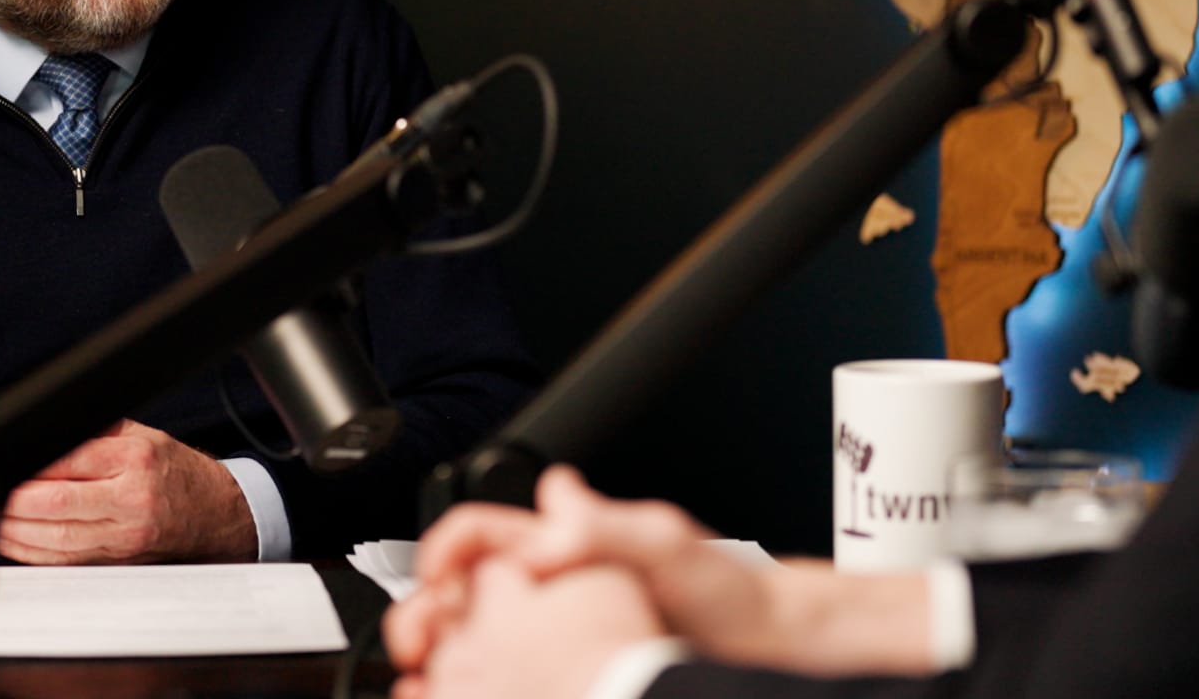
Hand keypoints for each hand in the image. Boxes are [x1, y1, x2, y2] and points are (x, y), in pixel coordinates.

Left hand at [0, 420, 256, 563]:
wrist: (215, 511)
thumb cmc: (176, 472)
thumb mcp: (144, 436)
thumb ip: (98, 433)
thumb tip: (47, 432)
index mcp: (136, 458)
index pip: (69, 462)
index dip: (29, 468)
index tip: (4, 467)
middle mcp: (131, 498)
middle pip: (58, 504)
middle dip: (13, 503)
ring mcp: (126, 533)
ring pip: (58, 539)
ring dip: (16, 531)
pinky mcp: (120, 558)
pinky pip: (68, 560)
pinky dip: (35, 554)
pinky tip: (15, 542)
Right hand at [396, 465, 935, 675]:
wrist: (773, 649)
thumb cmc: (732, 593)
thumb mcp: (668, 545)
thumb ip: (607, 526)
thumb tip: (549, 516)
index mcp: (570, 538)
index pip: (480, 531)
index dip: (445, 552)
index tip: (435, 585)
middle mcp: (561, 582)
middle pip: (469, 591)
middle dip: (435, 616)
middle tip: (426, 652)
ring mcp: (568, 630)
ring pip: (487, 642)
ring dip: (457, 662)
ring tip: (445, 685)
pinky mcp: (579, 671)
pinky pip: (518, 680)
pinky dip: (493, 690)